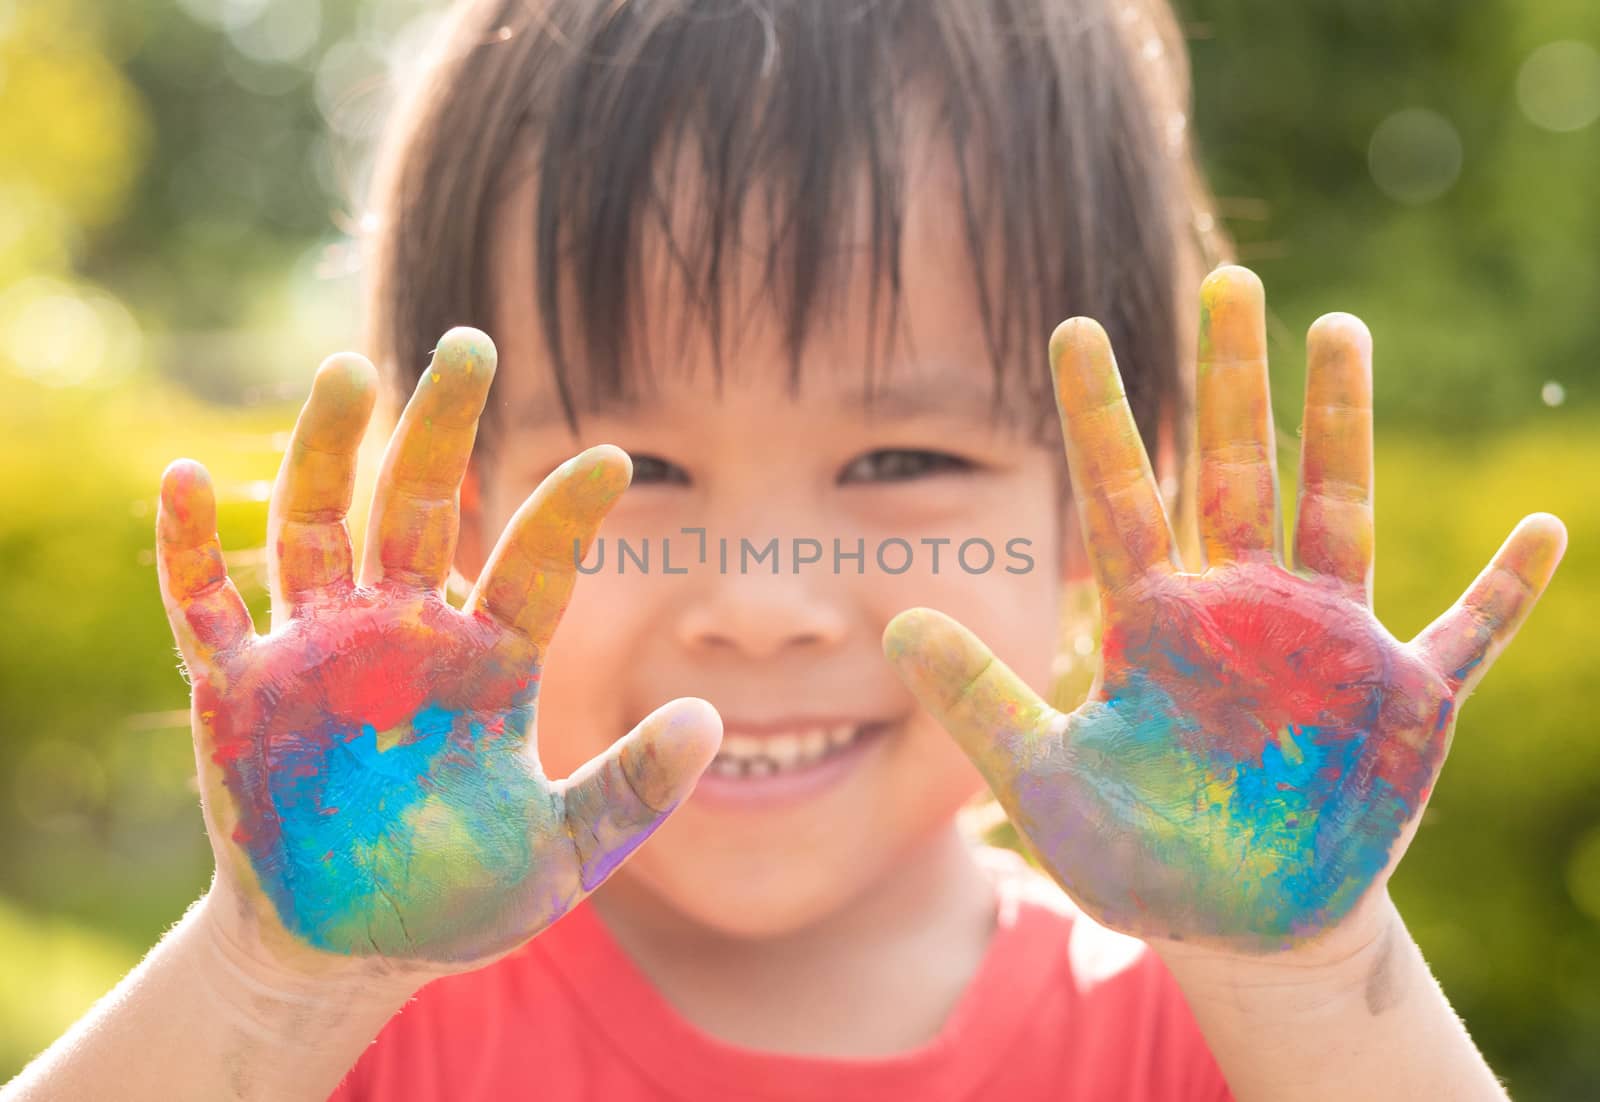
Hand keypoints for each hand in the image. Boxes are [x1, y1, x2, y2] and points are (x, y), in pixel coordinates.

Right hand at [156, 329, 719, 976]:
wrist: (348, 951)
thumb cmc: (459, 897)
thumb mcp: (562, 856)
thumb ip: (631, 793)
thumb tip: (710, 721)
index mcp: (490, 663)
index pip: (533, 566)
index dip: (567, 513)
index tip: (613, 460)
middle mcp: (407, 636)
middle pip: (423, 507)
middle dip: (444, 427)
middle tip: (473, 344)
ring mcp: (318, 654)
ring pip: (320, 526)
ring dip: (327, 449)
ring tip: (348, 370)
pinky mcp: (238, 691)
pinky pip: (203, 605)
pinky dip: (188, 546)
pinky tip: (184, 479)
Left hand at [884, 267, 1564, 954]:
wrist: (1238, 926)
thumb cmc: (1142, 854)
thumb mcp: (1046, 783)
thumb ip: (980, 705)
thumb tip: (893, 630)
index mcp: (1156, 624)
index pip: (1120, 497)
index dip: (1098, 414)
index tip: (1071, 326)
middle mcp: (1242, 612)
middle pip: (1235, 471)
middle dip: (1232, 381)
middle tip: (1230, 280)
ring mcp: (1328, 647)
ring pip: (1337, 512)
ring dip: (1343, 427)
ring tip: (1338, 330)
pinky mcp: (1404, 702)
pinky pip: (1465, 635)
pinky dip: (1503, 593)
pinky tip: (1541, 531)